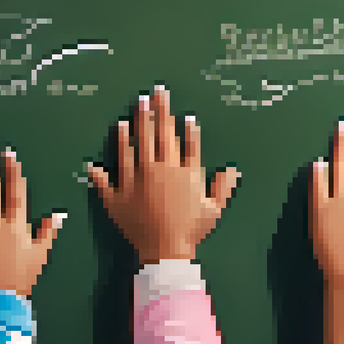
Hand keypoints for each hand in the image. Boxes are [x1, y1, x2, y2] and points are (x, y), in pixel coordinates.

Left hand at [87, 85, 239, 264]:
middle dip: (157, 111)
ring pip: (135, 146)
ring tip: (135, 107)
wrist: (165, 250)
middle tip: (153, 93)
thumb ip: (223, 187)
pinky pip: (111, 172)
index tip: (180, 111)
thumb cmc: (192, 231)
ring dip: (135, 125)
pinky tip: (112, 135)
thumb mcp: (214, 210)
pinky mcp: (119, 193)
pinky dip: (110, 155)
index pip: (184, 142)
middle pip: (158, 135)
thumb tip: (233, 169)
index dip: (182, 125)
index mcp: (184, 172)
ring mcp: (137, 180)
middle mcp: (160, 169)